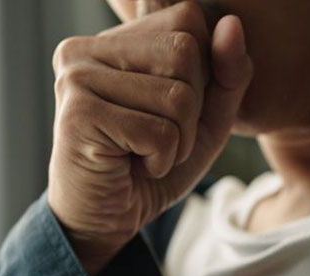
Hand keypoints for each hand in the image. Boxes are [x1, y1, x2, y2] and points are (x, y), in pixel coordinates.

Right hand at [48, 2, 252, 275]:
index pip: (188, 17)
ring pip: (177, 94)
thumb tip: (232, 25)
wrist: (104, 221)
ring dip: (178, 140)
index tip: (171, 111)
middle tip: (159, 139)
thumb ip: (226, 75)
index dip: (202, 71)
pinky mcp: (79, 114)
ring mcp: (77, 78)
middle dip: (192, 109)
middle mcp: (85, 48)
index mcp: (113, 39)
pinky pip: (159, 131)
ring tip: (146, 154)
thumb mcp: (205, 121)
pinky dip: (161, 160)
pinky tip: (133, 166)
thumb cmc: (150, 167)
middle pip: (185, 50)